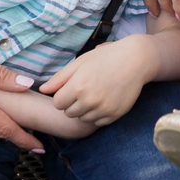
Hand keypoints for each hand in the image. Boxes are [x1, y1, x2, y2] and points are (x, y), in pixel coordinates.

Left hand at [38, 36, 152, 127]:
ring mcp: (102, 110)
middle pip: (69, 113)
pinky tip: (105, 99)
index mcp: (78, 86)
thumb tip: (42, 90)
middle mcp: (89, 100)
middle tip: (85, 89)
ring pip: (82, 119)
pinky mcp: (114, 116)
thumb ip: (60, 77)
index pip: (57, 103)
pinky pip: (97, 122)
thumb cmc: (106, 57)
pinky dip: (98, 114)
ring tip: (95, 93)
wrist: (136, 60)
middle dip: (73, 103)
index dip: (62, 95)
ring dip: (85, 110)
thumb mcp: (81, 62)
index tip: (71, 87)